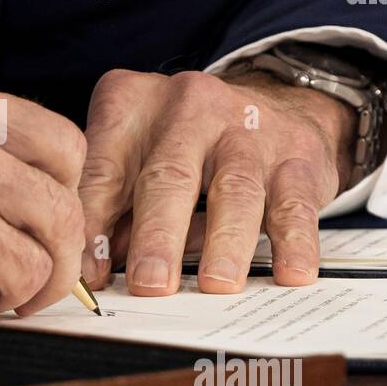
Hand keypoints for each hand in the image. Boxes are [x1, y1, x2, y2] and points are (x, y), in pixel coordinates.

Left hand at [78, 69, 356, 295]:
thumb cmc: (187, 141)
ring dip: (224, 244)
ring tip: (216, 285)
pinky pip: (294, 202)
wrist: (275, 100)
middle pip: (169, 176)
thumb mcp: (138, 156)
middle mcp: (188, 107)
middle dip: (156, 235)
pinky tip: (290, 274)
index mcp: (133, 105)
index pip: (105, 169)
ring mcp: (246, 129)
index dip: (95, 224)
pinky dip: (293, 242)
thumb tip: (98, 267)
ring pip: (235, 190)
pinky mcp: (296, 155)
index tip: (90, 273)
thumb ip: (115, 208)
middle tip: (150, 284)